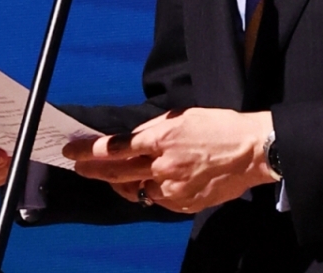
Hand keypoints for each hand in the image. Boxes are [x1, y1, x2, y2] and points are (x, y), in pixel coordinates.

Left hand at [65, 108, 276, 212]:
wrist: (250, 151)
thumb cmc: (218, 128)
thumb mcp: (182, 117)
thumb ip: (155, 130)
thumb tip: (134, 140)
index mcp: (161, 137)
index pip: (116, 147)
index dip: (91, 150)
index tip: (73, 150)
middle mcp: (162, 164)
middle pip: (118, 171)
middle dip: (93, 169)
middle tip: (77, 166)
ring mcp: (172, 188)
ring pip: (136, 189)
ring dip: (122, 182)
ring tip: (111, 176)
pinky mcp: (183, 204)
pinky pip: (157, 200)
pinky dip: (150, 191)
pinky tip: (149, 183)